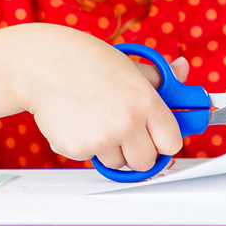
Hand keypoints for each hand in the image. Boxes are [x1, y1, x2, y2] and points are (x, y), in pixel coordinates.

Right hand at [21, 25, 185, 170]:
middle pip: (146, 161)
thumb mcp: (129, 65)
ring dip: (110, 148)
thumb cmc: (86, 62)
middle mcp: (127, 122)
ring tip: (95, 118)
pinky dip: (85, 145)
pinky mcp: (77, 149)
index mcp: (145, 101)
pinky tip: (77, 121)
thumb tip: (183, 69)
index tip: (156, 137)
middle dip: (138, 150)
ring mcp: (102, 138)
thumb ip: (160, 77)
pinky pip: (90, 159)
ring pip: (117, 162)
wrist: (42, 65)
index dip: (163, 141)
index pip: (172, 142)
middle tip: (124, 130)